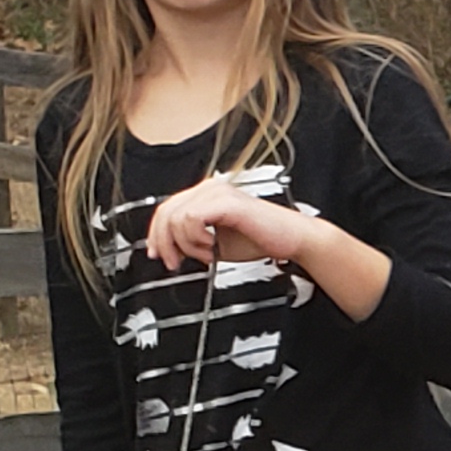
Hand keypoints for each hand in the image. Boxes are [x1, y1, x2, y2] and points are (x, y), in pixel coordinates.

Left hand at [142, 174, 319, 272]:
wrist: (293, 240)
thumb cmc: (262, 239)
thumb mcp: (217, 243)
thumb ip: (191, 240)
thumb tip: (168, 249)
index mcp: (207, 194)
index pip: (168, 208)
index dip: (157, 234)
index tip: (159, 253)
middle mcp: (210, 188)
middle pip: (166, 212)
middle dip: (165, 243)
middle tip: (175, 262)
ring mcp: (217, 192)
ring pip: (176, 218)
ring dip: (188, 244)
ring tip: (208, 253)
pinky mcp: (226, 201)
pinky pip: (191, 219)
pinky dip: (197, 239)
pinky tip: (214, 247)